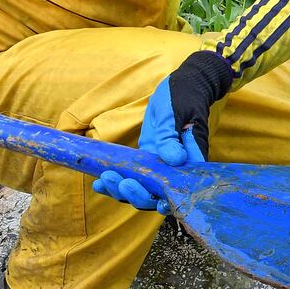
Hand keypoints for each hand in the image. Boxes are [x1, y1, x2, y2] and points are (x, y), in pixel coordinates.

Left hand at [92, 51, 232, 212]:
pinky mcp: (146, 162)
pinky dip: (116, 182)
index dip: (167, 200)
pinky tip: (99, 181)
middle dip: (138, 194)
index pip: (181, 190)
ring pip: (142, 190)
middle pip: (157, 195)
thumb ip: (171, 137)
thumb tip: (175, 160)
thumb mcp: (175, 115)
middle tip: (121, 182)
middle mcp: (175, 170)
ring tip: (104, 180)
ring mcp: (159, 167)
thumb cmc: (183, 98)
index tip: (155, 201)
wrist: (180, 87)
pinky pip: (132, 178)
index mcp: (190, 161)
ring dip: (122, 191)